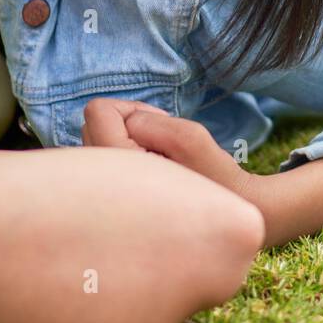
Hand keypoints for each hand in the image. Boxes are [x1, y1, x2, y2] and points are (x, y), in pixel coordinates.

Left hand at [81, 99, 257, 200]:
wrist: (229, 214)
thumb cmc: (212, 176)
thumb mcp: (189, 137)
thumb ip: (149, 121)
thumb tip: (127, 123)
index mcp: (117, 170)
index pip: (98, 111)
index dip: (131, 109)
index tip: (160, 129)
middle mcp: (101, 184)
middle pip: (92, 122)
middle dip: (126, 122)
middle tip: (161, 143)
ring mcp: (102, 192)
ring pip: (97, 138)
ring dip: (126, 137)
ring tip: (158, 158)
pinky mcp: (109, 196)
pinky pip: (105, 156)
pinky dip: (125, 153)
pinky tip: (150, 171)